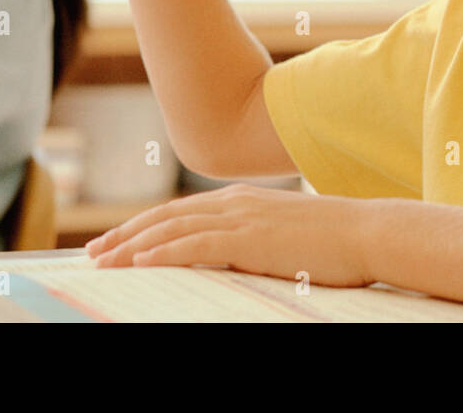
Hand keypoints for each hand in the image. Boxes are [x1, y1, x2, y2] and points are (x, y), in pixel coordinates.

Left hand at [84, 182, 375, 287]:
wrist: (368, 232)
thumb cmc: (336, 241)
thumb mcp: (286, 235)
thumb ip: (255, 239)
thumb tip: (237, 257)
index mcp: (243, 201)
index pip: (181, 212)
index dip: (145, 225)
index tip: (118, 241)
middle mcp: (235, 203)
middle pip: (166, 217)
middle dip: (126, 233)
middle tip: (93, 252)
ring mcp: (242, 218)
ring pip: (171, 229)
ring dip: (131, 245)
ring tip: (103, 260)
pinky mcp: (249, 239)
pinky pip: (194, 245)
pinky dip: (162, 252)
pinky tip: (138, 262)